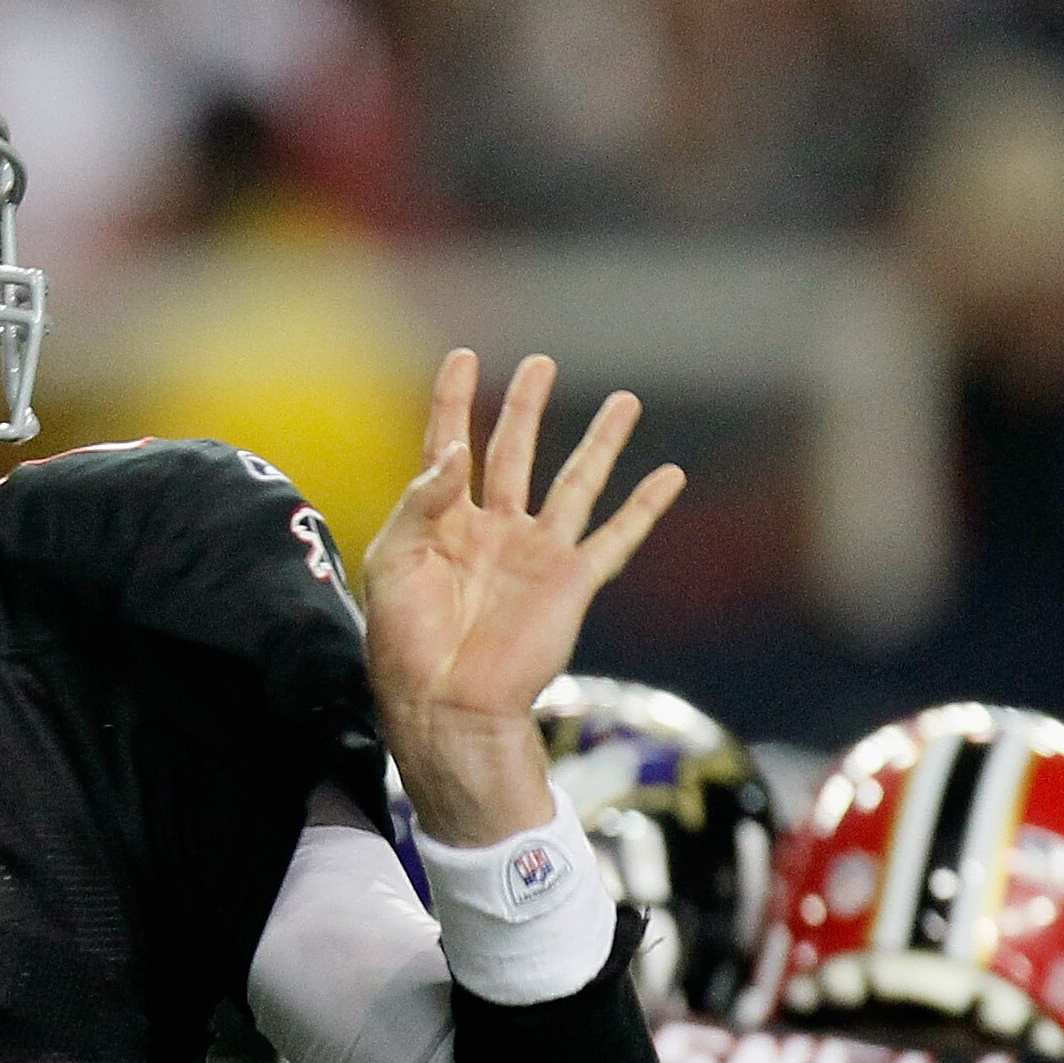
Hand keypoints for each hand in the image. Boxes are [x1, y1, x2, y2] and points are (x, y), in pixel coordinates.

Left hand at [361, 350, 681, 844]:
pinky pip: (617, 535)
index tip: (462, 357)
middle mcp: (493, 530)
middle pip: (513, 451)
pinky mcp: (572, 580)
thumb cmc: (407, 642)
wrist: (449, 704)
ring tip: (624, 400)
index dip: (454, 401)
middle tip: (540, 364)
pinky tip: (669, 476)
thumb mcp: (394, 562)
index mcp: (441, 523)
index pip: (448, 446)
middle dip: (525, 407)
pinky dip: (645, 506)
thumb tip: (454, 454)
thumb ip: (421, 501)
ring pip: (575, 481)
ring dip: (599, 441)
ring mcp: (536, 553)